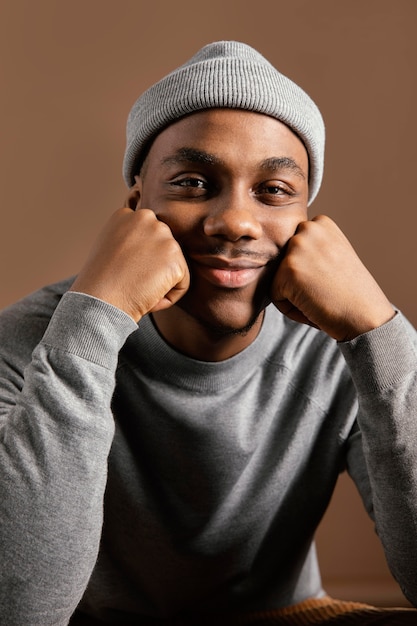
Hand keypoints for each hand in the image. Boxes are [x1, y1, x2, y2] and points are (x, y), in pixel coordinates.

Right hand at [70, 206, 189, 321]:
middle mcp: (146, 218)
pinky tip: (148, 296)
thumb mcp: (109, 249)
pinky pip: (182, 283)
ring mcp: (163, 236)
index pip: (148, 237)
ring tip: (137, 288)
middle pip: (164, 250)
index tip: (123, 270)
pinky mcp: (175, 257)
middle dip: (152, 269)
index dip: (138, 260)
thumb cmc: (99, 284)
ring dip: (160, 282)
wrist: (99, 301)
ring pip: (173, 266)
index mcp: (127, 215)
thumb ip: (130, 240)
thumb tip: (149, 250)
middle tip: (130, 281)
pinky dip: (168, 296)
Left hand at [271, 215, 394, 340]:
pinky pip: (276, 296)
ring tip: (320, 297)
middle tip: (325, 290)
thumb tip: (284, 253)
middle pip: (283, 263)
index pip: (292, 250)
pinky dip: (290, 308)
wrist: (366, 316)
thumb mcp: (335, 255)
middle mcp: (308, 229)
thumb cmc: (352, 293)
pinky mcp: (287, 270)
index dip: (308, 270)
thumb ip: (313, 248)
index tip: (329, 278)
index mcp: (321, 223)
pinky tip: (314, 307)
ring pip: (278, 279)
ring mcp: (297, 248)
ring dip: (294, 294)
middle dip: (298, 281)